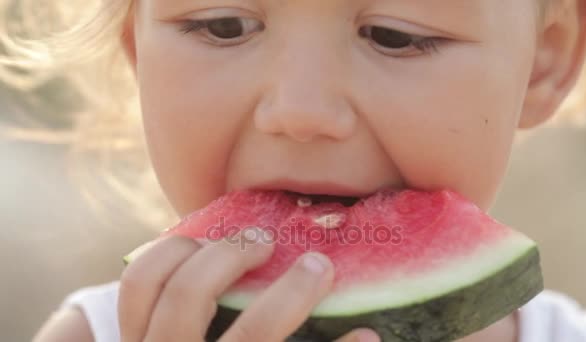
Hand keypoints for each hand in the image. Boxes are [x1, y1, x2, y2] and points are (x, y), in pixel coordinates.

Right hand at [118, 228, 378, 341]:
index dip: (176, 250)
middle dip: (232, 254)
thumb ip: (179, 325)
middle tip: (266, 241)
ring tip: (319, 268)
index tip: (212, 240)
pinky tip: (365, 337)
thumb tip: (212, 257)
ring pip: (255, 332)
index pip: (141, 285)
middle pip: (188, 294)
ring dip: (292, 291)